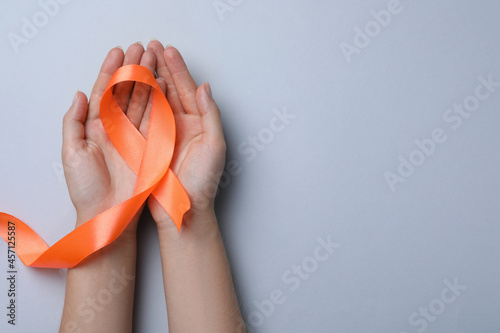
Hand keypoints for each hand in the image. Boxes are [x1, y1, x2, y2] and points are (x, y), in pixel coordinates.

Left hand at [62, 43, 164, 232]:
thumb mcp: (71, 152)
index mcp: (96, 126)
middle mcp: (117, 127)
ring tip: (153, 59)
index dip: (110, 70)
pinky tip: (162, 84)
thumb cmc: (87, 188)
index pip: (103, 91)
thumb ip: (74, 121)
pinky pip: (156, 118)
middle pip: (125, 91)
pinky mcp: (151, 144)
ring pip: (142, 100)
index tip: (118, 52)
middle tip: (141, 48)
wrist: (109, 213)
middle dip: (133, 68)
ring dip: (147, 79)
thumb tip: (79, 95)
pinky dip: (159, 100)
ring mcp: (135, 134)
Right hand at [146, 41, 226, 230]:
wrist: (184, 207)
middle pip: (170, 90)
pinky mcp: (150, 143)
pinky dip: (136, 101)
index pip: (188, 90)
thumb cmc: (203, 181)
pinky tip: (130, 86)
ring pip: (155, 100)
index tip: (168, 51)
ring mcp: (165, 132)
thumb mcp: (214, 145)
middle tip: (150, 47)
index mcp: (200, 123)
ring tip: (139, 59)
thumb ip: (210, 115)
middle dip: (161, 67)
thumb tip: (204, 87)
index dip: (178, 70)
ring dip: (147, 78)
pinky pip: (142, 118)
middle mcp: (182, 124)